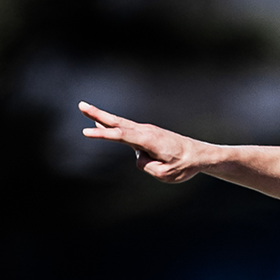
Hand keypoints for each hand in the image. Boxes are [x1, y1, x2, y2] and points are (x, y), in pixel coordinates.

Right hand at [78, 101, 208, 182]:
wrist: (199, 154)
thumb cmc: (184, 165)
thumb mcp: (165, 174)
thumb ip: (147, 167)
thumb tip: (138, 157)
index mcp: (149, 140)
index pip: (122, 136)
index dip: (103, 135)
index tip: (86, 133)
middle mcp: (146, 131)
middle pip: (117, 122)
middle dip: (97, 115)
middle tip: (80, 106)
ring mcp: (146, 131)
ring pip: (120, 124)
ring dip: (101, 117)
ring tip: (84, 110)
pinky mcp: (146, 134)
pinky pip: (126, 130)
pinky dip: (113, 125)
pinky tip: (102, 125)